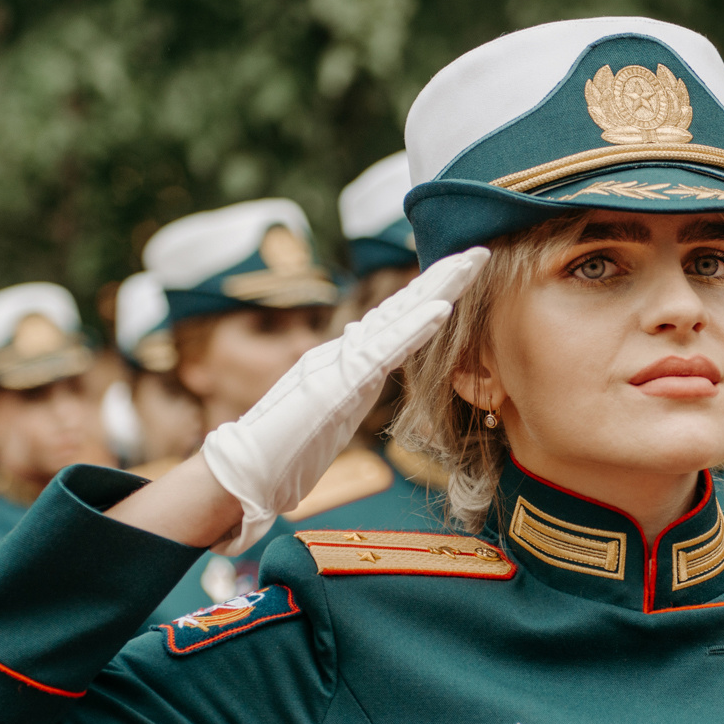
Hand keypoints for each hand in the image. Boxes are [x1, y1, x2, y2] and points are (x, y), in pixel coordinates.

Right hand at [199, 247, 486, 551]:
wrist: (245, 471)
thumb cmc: (284, 451)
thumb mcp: (325, 413)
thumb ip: (343, 386)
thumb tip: (355, 360)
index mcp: (345, 362)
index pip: (392, 322)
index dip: (424, 296)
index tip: (457, 274)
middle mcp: (344, 352)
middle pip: (400, 308)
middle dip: (440, 279)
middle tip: (477, 251)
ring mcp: (341, 363)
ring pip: (397, 317)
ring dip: (437, 289)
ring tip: (469, 262)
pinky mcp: (340, 382)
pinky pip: (385, 350)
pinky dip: (415, 328)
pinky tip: (442, 308)